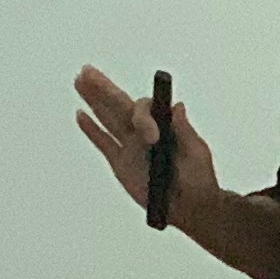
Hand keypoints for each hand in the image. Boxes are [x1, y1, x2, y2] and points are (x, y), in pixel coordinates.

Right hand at [72, 66, 214, 226]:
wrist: (190, 208)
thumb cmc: (199, 181)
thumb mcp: (197, 155)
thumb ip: (185, 132)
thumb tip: (177, 107)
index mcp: (163, 126)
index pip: (145, 110)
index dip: (143, 117)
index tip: (150, 136)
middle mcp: (143, 132)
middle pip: (119, 104)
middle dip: (103, 87)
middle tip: (88, 71)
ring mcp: (130, 146)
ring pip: (107, 117)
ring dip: (93, 100)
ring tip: (80, 81)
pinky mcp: (120, 163)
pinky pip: (103, 142)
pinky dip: (90, 129)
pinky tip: (81, 114)